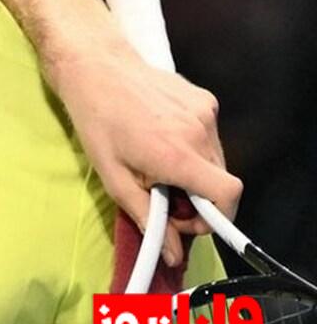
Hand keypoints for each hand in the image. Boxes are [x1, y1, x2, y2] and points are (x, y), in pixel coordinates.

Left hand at [48, 41, 241, 265]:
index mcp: (178, 155)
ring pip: (216, 159)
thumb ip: (149, 218)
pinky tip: (163, 135)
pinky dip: (194, 146)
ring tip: (158, 162)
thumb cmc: (97, 123)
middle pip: (220, 181)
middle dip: (198, 197)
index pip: (228, 195)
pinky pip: (209, 135)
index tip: (188, 218)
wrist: (96, 67)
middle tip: (163, 193)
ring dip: (195, 171)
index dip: (217, 216)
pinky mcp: (205, 98)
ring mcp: (206, 112)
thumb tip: (175, 255)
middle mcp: (200, 132)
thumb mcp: (114, 178)